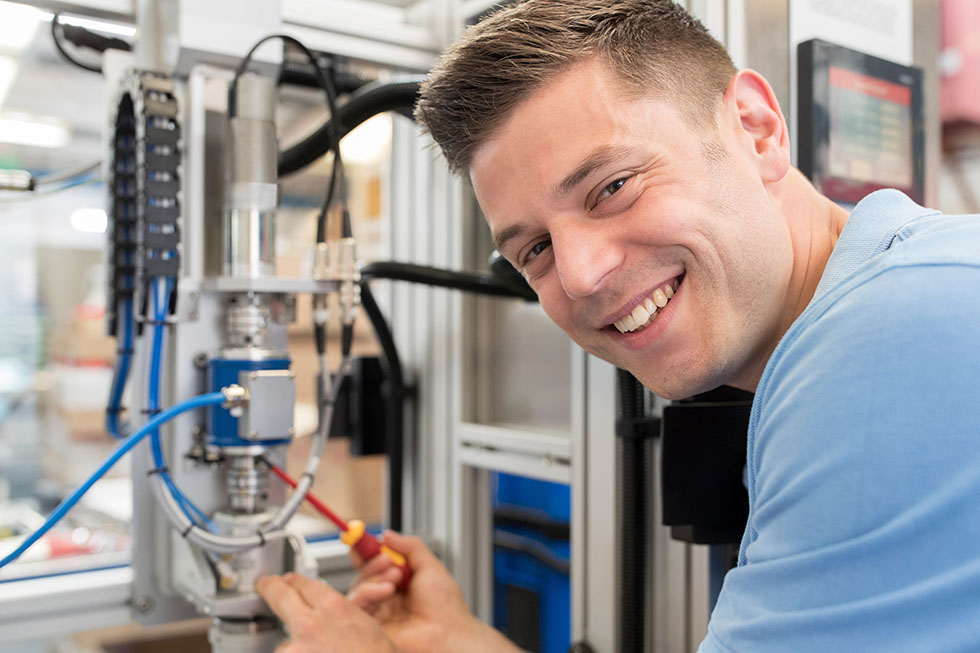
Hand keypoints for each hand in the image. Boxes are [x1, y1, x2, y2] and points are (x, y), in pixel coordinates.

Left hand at [256, 572, 396, 652]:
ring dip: (291, 644)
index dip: (294, 580)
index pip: (304, 583)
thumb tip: (327, 615)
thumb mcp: (369, 630)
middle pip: (279, 596)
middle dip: (271, 588)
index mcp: (335, 609)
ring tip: (310, 650)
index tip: (287, 580)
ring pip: (282, 639)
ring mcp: (294, 650)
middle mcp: (310, 625)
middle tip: (266, 586)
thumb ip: (342, 616)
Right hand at [347, 530, 520, 652]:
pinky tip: (386, 589)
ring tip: (395, 576)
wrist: (447, 633)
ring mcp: (379, 612)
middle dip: (372, 562)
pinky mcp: (371, 626)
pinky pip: (357, 605)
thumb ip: (410, 546)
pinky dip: (368, 591)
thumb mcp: (430, 566)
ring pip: (358, 587)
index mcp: (401, 583)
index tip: (362, 541)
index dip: (367, 552)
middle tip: (386, 558)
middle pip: (362, 575)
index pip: (375, 565)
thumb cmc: (446, 607)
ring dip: (372, 575)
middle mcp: (387, 598)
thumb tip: (387, 535)